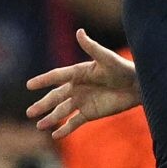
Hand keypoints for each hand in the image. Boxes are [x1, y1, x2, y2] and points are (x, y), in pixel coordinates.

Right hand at [26, 29, 140, 138]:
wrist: (138, 86)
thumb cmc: (123, 68)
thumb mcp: (107, 58)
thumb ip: (92, 47)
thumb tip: (79, 32)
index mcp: (78, 72)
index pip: (56, 76)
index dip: (43, 80)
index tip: (29, 85)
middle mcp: (77, 87)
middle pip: (55, 97)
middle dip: (42, 104)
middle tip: (29, 112)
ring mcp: (82, 101)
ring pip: (62, 111)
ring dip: (51, 118)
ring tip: (39, 125)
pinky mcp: (90, 113)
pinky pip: (74, 122)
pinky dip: (65, 129)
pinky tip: (55, 136)